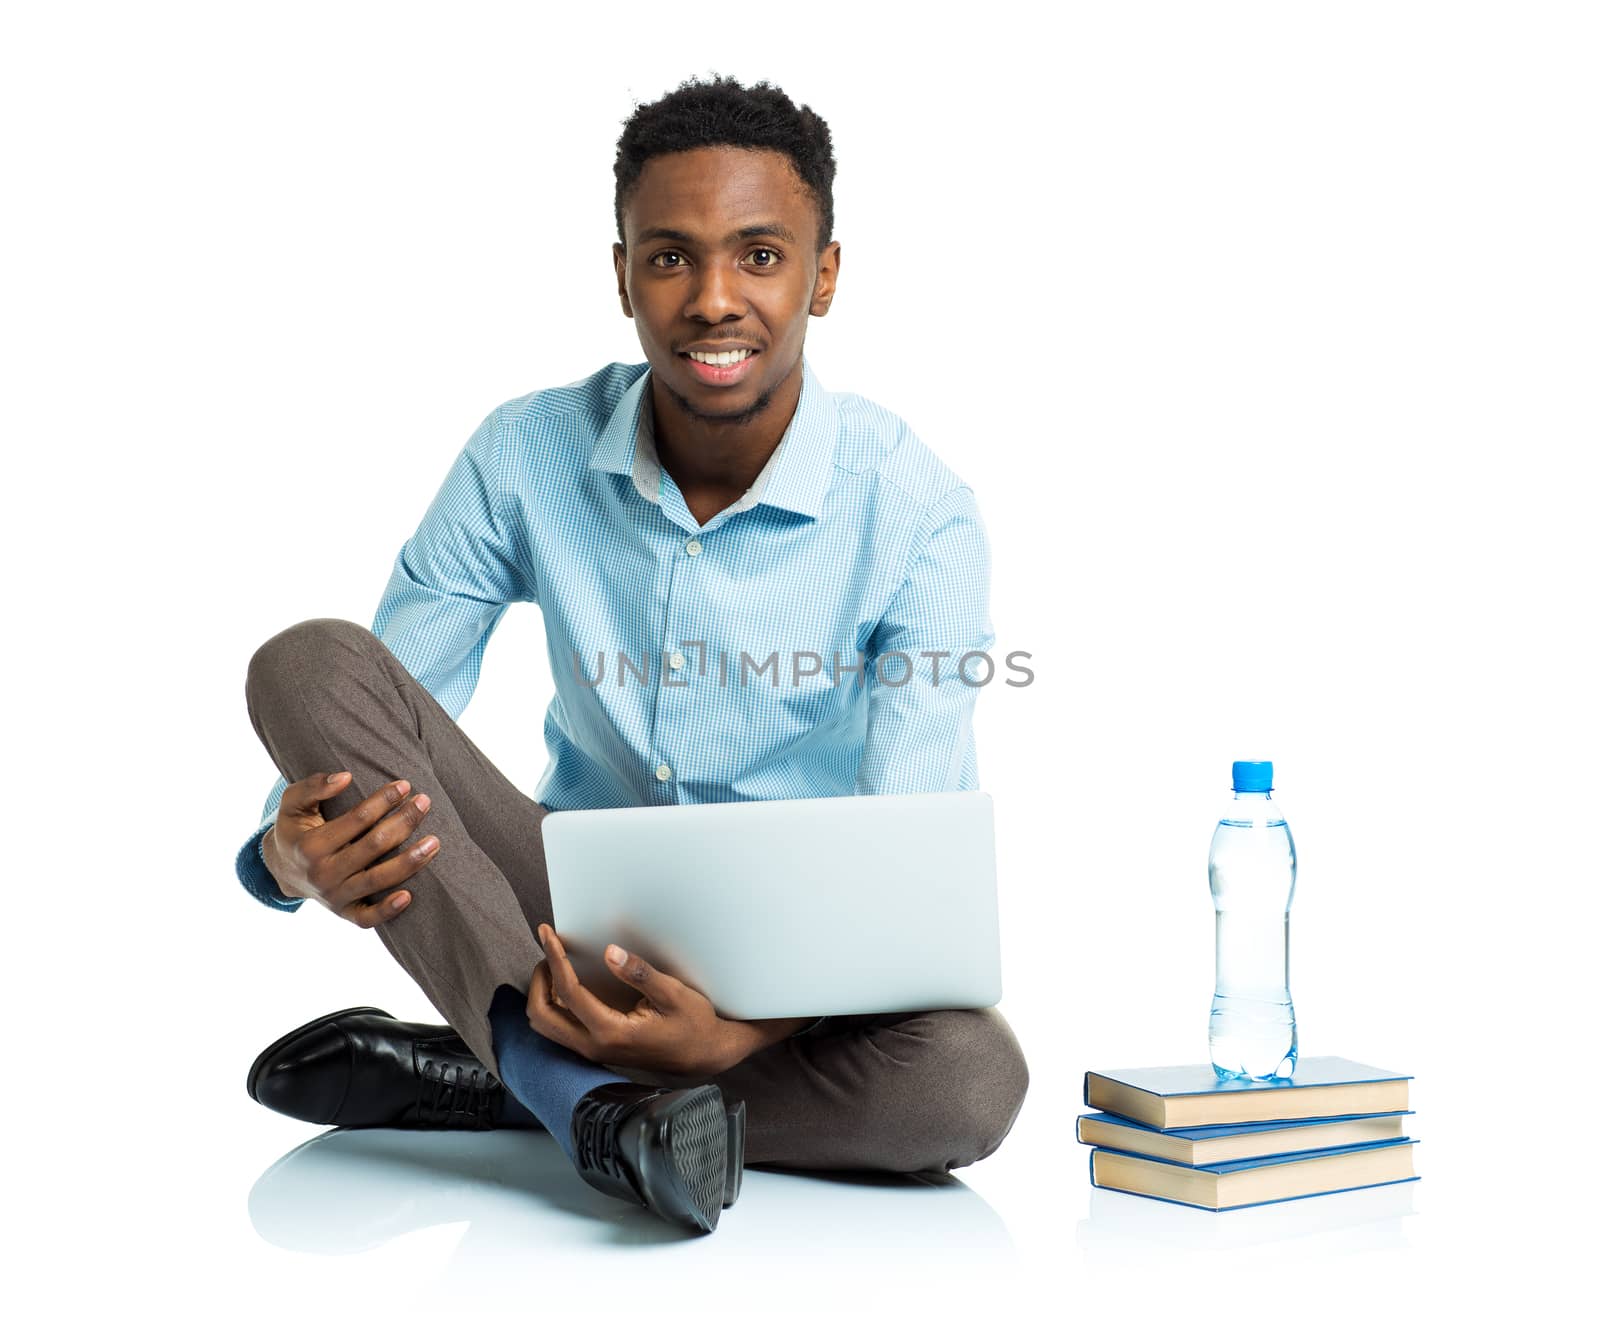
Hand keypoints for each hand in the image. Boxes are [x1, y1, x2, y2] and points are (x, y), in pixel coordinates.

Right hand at [261, 770, 439, 927]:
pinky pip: (367, 918)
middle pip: (374, 846)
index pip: (357, 819)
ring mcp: (334, 896)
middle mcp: (323, 873)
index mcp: (311, 845)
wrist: (283, 870)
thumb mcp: (292, 803)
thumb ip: (313, 786)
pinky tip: (410, 896)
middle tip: (424, 803)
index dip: (384, 800)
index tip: (405, 785)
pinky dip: (388, 910)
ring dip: (410, 862)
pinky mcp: (344, 913)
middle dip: (404, 822)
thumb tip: (346, 777)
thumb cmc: (296, 829)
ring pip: (377, 880)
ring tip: (435, 842)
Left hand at [527, 924, 755, 1077]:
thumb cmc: (693, 1024)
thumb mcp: (673, 994)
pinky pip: (559, 1029)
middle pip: (542, 1015)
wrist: (704, 1056)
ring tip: (555, 964)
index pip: (568, 991)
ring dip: (542, 994)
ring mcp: (593, 1052)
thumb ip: (640, 974)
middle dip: (538, 979)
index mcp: (611, 1031)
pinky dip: (552, 1005)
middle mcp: (595, 1046)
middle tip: (550, 950)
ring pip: (546, 1026)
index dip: (555, 958)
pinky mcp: (596, 1050)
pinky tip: (566, 984)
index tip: (548, 933)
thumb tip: (610, 952)